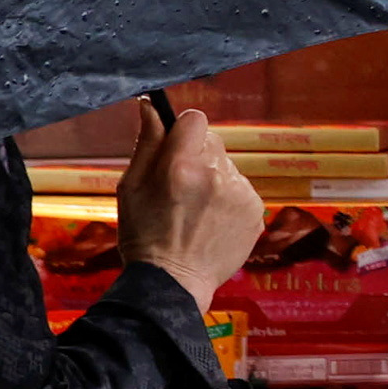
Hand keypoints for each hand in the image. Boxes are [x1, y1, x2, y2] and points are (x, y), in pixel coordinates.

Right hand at [121, 105, 266, 308]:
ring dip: (213, 178)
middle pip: (213, 142)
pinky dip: (228, 199)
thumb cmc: (143, 234)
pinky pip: (242, 189)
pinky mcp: (257, 212)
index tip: (174, 146)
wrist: (173, 283)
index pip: (195, 119)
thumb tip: (151, 105)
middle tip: (180, 186)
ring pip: (228, 166)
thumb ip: (147, 142)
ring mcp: (242, 194)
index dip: (182, 130)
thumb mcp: (130, 185)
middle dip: (196, 155)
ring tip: (195, 209)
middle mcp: (217, 176)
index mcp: (181, 166)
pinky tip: (211, 221)